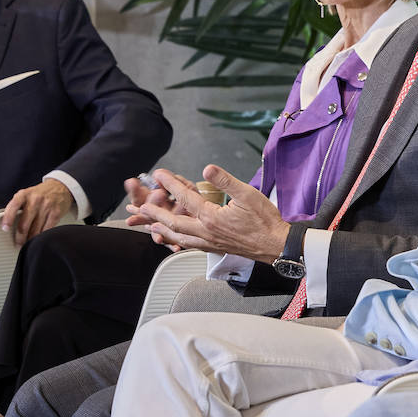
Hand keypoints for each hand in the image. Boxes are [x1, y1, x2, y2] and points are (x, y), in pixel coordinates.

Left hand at [1, 178, 76, 245]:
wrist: (60, 187)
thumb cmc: (40, 194)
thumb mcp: (26, 195)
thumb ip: (17, 207)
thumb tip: (8, 225)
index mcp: (24, 194)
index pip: (13, 207)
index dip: (8, 219)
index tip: (5, 229)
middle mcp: (35, 199)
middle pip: (24, 224)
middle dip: (20, 237)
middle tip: (18, 243)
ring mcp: (46, 206)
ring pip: (35, 230)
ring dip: (30, 239)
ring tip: (28, 242)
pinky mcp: (56, 213)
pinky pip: (46, 230)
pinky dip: (41, 236)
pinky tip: (39, 237)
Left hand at [126, 166, 288, 261]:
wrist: (276, 245)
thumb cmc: (265, 220)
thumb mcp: (248, 194)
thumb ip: (225, 181)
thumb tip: (207, 169)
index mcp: (212, 217)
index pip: (186, 198)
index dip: (171, 184)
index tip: (160, 175)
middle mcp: (207, 232)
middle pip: (174, 223)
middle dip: (156, 213)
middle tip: (141, 207)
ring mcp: (210, 242)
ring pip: (179, 237)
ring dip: (163, 230)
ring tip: (151, 226)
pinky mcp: (215, 248)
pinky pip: (190, 245)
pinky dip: (178, 240)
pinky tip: (176, 238)